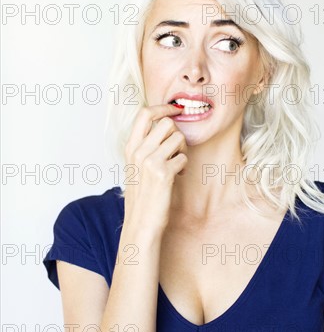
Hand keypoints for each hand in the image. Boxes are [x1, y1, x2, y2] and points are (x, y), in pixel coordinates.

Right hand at [123, 104, 187, 231]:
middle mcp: (138, 152)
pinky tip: (177, 177)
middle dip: (178, 135)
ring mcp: (150, 162)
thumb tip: (164, 127)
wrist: (141, 224)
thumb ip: (145, 147)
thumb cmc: (142, 197)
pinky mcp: (163, 174)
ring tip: (176, 166)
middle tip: (177, 151)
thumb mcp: (136, 168)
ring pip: (178, 138)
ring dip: (183, 151)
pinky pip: (184, 158)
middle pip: (167, 123)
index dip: (163, 107)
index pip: (144, 113)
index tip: (175, 109)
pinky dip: (184, 167)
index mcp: (130, 148)